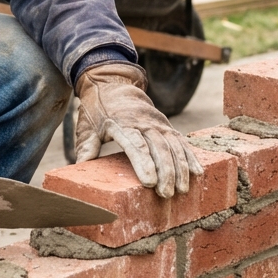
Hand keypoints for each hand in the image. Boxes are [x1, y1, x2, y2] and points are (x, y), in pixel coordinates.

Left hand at [73, 62, 203, 197]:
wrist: (113, 84)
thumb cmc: (98, 109)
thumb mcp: (87, 126)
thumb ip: (86, 146)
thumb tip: (80, 167)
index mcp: (121, 123)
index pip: (135, 144)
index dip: (143, 163)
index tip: (149, 182)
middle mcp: (143, 122)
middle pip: (158, 147)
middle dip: (165, 171)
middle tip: (167, 194)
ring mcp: (158, 123)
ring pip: (173, 146)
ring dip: (180, 168)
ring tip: (182, 190)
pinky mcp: (166, 125)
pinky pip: (182, 142)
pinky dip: (191, 157)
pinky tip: (197, 173)